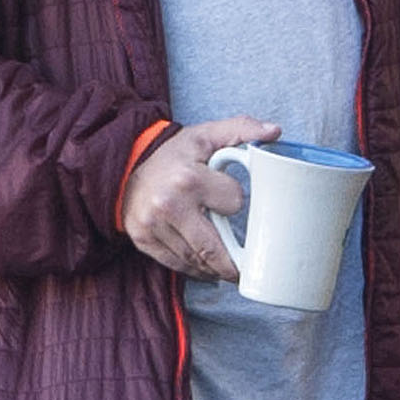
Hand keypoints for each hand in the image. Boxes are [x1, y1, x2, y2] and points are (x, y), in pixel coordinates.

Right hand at [120, 117, 279, 279]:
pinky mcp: (143, 240)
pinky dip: (195, 270)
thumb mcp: (206, 135)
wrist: (126, 164)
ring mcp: (153, 226)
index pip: (233, 202)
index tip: (230, 198)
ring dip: (216, 268)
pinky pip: (176, 265)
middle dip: (234, 263)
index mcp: (189, 179)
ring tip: (230, 268)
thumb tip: (273, 131)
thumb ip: (241, 129)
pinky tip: (207, 268)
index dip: (236, 201)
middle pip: (213, 249)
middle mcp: (169, 205)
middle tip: (249, 267)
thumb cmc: (174, 153)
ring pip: (195, 260)